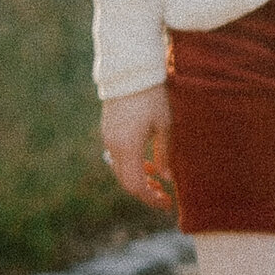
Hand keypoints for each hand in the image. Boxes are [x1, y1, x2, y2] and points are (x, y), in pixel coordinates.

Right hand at [100, 85, 177, 205]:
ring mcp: (108, 138)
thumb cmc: (152, 96)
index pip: (136, 185)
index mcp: (128, 147)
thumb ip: (164, 154)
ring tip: (157, 179)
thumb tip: (166, 178)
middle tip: (164, 196)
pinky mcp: (108, 130)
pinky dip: (132, 166)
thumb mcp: (164, 126)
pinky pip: (118, 157)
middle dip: (145, 192)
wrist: (130, 71)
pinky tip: (147, 163)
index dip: (151, 198)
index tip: (167, 203)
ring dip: (138, 179)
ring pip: (120, 170)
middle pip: (126, 181)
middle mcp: (113, 146)